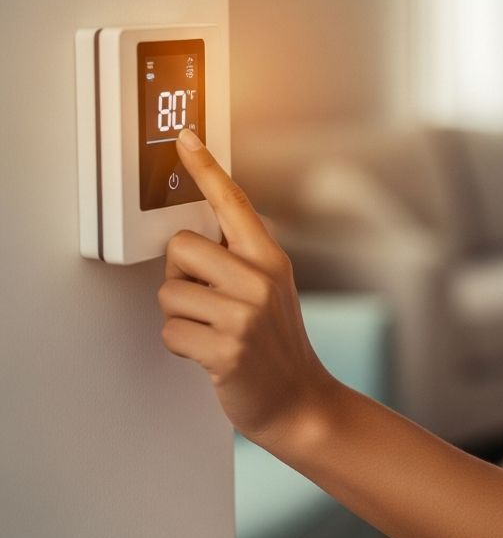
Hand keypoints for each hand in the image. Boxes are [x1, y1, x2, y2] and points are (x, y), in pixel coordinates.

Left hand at [157, 129, 337, 447]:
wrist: (299, 399)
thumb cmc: (276, 343)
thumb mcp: (271, 288)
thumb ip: (239, 258)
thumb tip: (191, 236)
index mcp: (270, 257)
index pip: (233, 202)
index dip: (206, 168)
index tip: (185, 138)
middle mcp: (260, 279)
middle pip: (181, 248)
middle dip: (180, 276)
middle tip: (205, 299)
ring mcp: (245, 315)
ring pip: (168, 294)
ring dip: (180, 317)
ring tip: (211, 331)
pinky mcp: (226, 350)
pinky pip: (170, 333)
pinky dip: (180, 346)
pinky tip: (207, 353)